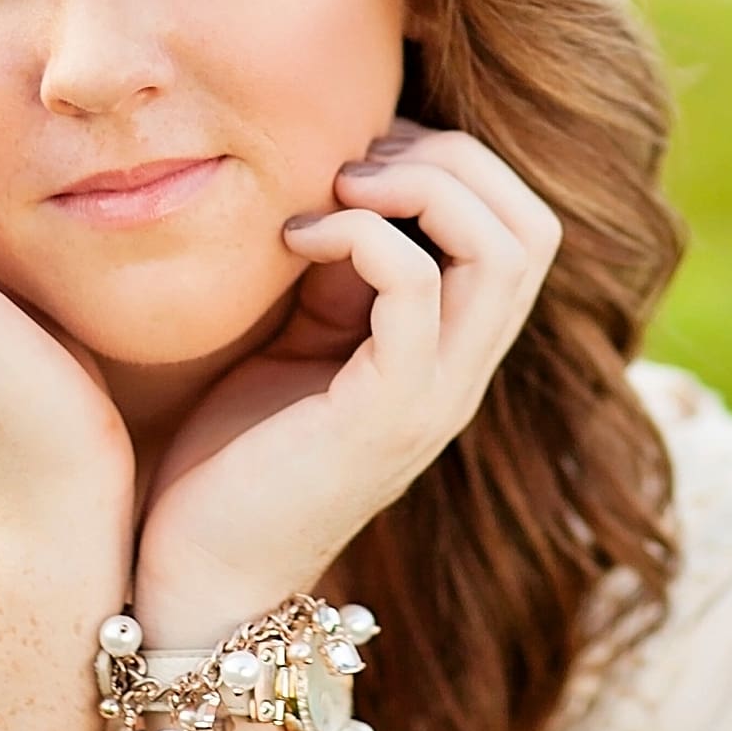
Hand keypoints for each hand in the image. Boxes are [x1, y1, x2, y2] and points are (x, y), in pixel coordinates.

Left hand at [127, 114, 564, 645]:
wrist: (198, 577)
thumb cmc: (232, 456)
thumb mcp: (297, 336)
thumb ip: (337, 270)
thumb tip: (338, 170)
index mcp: (453, 350)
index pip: (524, 225)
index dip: (457, 162)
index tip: (360, 153)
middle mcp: (464, 372)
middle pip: (533, 225)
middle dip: (451, 158)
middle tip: (353, 158)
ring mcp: (436, 396)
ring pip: (503, 249)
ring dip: (421, 185)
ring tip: (337, 185)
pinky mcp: (386, 416)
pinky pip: (415, 289)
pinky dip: (360, 234)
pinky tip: (292, 236)